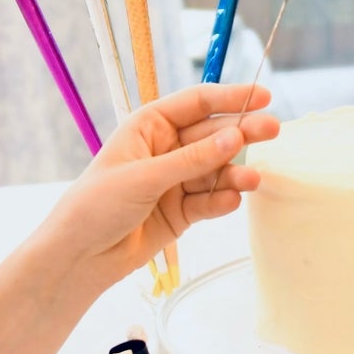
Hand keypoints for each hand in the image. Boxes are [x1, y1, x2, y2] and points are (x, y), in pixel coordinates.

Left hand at [34, 84, 280, 288]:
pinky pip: (210, 200)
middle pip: (213, 135)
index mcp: (149, 126)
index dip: (230, 97)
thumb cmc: (96, 205)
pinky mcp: (182, 211)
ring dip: (235, 173)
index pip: (197, 103)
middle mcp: (166, 149)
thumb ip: (191, 160)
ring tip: (253, 180)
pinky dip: (222, 200)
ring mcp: (175, 181)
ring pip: (216, 170)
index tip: (263, 96)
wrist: (80, 256)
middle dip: (242, 133)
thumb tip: (234, 138)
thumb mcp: (143, 176)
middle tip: (273, 131)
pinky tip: (232, 200)